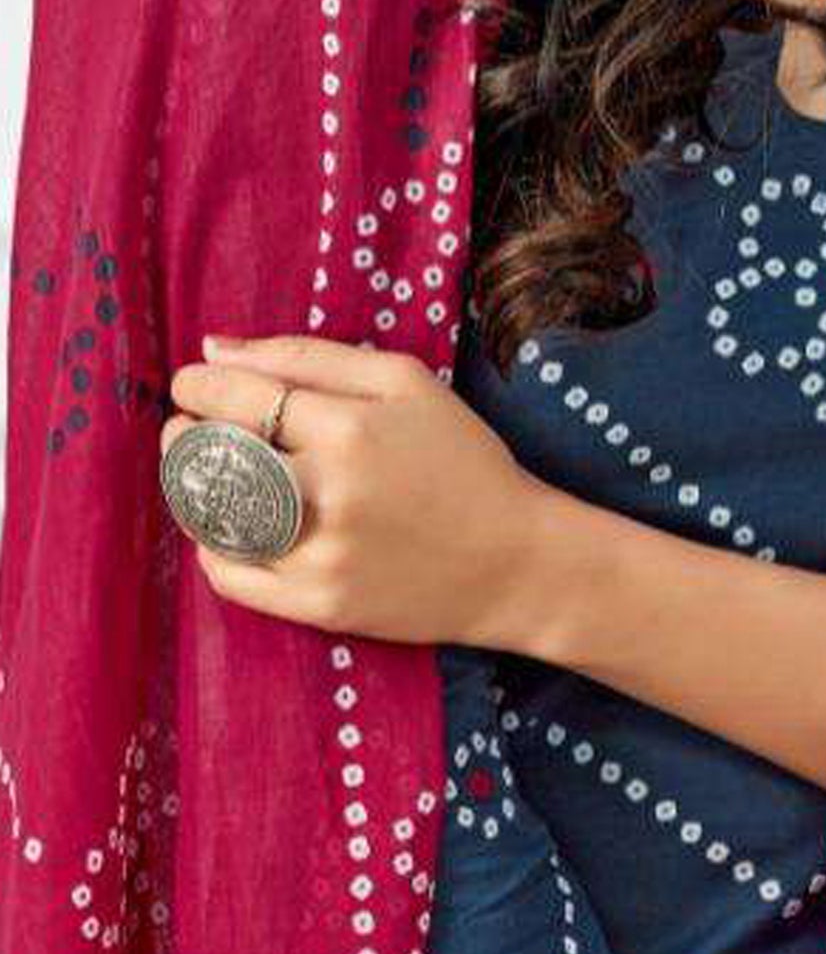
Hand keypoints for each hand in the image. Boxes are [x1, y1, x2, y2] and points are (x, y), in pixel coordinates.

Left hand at [162, 333, 549, 649]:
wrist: (514, 558)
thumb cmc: (461, 457)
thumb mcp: (404, 382)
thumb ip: (309, 356)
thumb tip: (216, 347)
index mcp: (350, 427)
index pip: (240, 396)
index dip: (198, 385)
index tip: (188, 381)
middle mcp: (329, 492)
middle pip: (217, 456)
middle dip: (184, 434)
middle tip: (186, 426)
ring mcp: (321, 555)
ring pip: (214, 519)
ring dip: (192, 490)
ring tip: (203, 472)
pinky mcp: (319, 606)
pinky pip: (231, 578)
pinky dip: (213, 546)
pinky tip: (228, 526)